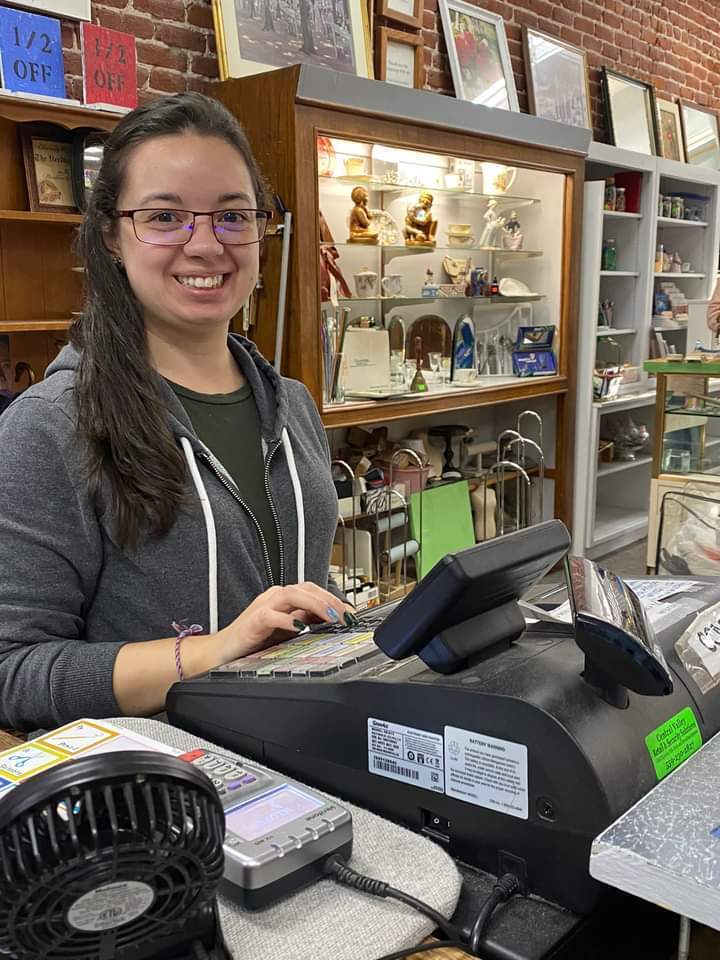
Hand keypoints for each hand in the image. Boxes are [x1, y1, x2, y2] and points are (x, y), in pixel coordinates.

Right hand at [217, 582, 356, 662]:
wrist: (223, 652)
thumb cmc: (254, 640)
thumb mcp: (287, 630)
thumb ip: (306, 621)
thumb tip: (333, 619)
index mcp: (284, 598)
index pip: (313, 590)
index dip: (334, 599)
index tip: (351, 613)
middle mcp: (275, 597)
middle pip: (306, 589)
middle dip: (330, 601)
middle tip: (347, 616)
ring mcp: (264, 606)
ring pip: (293, 595)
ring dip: (315, 604)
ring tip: (331, 617)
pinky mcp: (254, 620)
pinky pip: (272, 615)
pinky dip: (288, 620)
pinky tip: (300, 628)